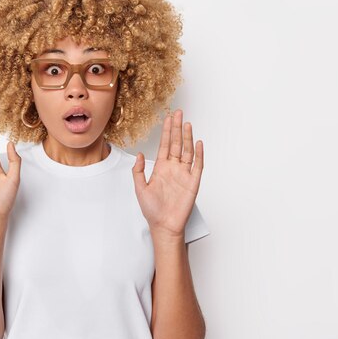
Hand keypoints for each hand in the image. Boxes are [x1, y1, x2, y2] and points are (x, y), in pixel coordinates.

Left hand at [131, 109, 203, 237]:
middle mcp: (173, 168)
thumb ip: (138, 171)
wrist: (163, 225)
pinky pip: (197, 165)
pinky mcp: (193, 182)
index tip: (168, 118)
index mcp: (161, 168)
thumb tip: (139, 154)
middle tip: (179, 113)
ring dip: (187, 137)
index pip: (165, 145)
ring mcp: (184, 174)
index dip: (166, 131)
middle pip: (176, 143)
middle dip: (177, 128)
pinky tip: (198, 143)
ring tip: (187, 124)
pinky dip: (199, 154)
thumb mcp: (140, 189)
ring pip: (187, 151)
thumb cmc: (152, 210)